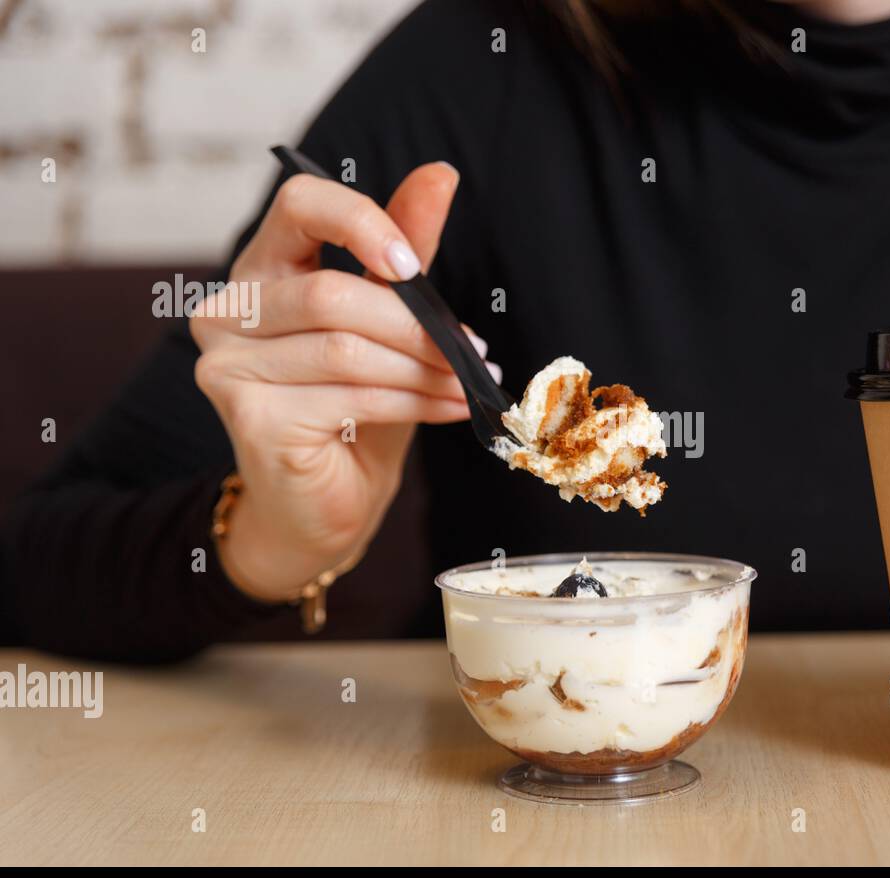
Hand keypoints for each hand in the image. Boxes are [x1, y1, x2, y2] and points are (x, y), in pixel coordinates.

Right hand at [190, 162, 497, 600]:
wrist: (323, 502)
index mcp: (262, 268)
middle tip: (472, 351)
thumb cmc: (354, 408)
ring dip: (422, 370)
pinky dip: (413, 403)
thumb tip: (441, 174)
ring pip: (347, 350)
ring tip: (467, 384)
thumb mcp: (389, 323)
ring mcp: (227, 366)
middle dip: (416, 326)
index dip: (360, 221)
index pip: (299, 204)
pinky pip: (349, 396)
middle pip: (334, 294)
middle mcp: (228, 310)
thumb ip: (404, 252)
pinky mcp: (249, 417)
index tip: (412, 263)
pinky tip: (448, 409)